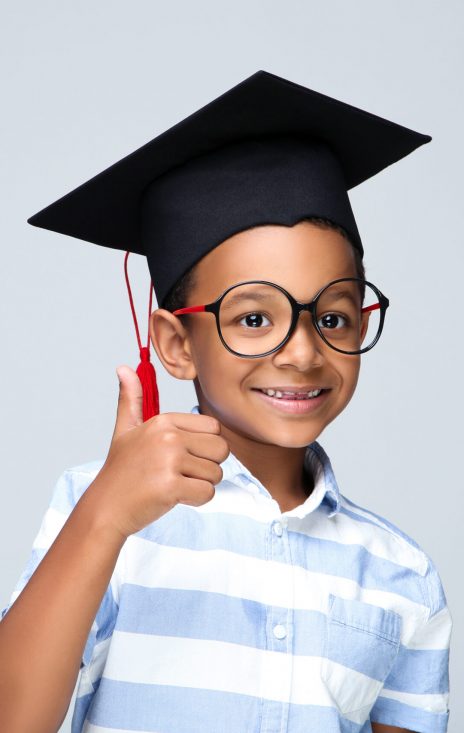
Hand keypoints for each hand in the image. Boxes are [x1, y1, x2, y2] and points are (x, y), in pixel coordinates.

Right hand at [85, 365, 229, 539]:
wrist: (105, 508)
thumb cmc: (120, 471)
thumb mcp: (125, 430)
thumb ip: (131, 399)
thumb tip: (124, 368)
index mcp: (163, 421)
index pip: (213, 427)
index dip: (205, 446)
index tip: (182, 455)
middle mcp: (168, 437)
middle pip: (221, 450)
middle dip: (208, 466)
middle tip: (181, 473)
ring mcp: (169, 461)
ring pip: (216, 473)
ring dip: (201, 485)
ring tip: (174, 485)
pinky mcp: (171, 487)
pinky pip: (207, 493)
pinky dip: (196, 500)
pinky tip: (174, 497)